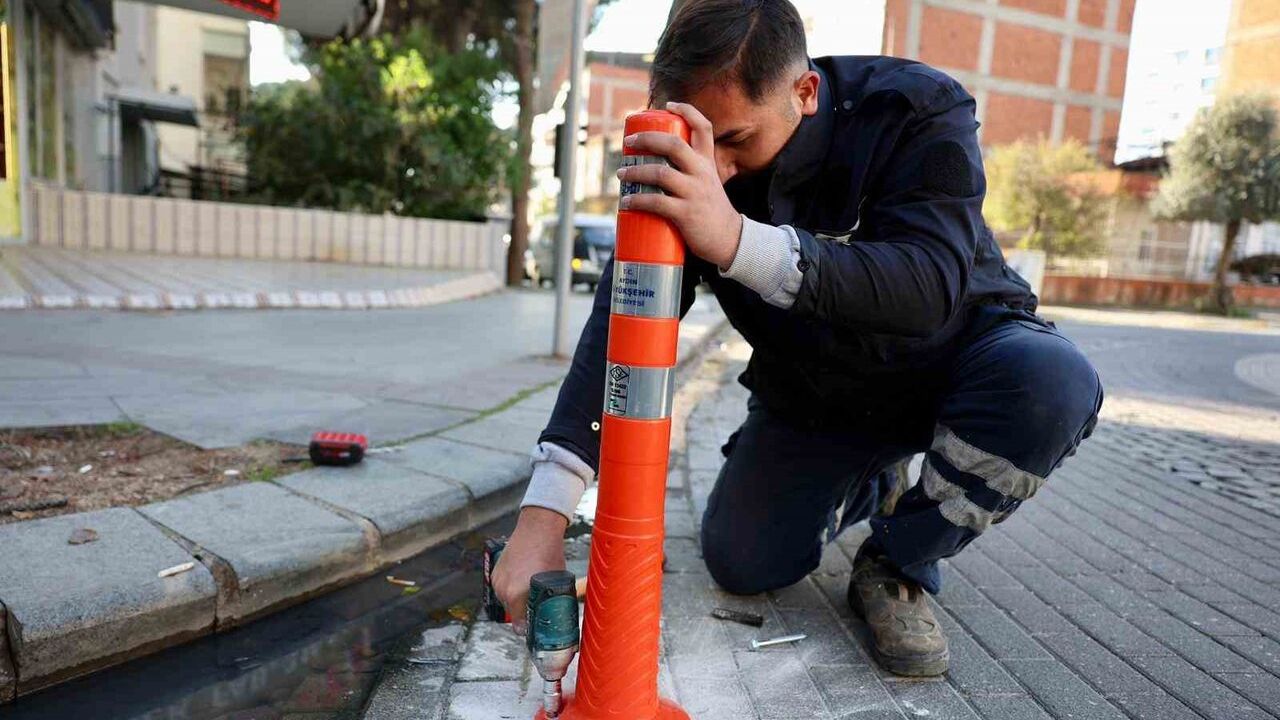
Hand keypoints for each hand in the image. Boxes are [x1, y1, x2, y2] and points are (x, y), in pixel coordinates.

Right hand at [491, 506, 567, 634]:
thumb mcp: (556, 582)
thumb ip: (551, 601)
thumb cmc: (550, 553)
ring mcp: (497, 581)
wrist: (537, 528)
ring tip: (530, 594)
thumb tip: (556, 615)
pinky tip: (522, 583)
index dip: (530, 630)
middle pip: (513, 614)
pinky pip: (501, 589)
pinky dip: (510, 590)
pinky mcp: (494, 573)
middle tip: (538, 611)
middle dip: (525, 614)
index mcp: (517, 595)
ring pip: (506, 601)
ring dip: (517, 602)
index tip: (537, 630)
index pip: (520, 626)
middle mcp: (504, 590)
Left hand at [617, 102, 742, 270]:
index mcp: (708, 162)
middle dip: (647, 139)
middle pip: (673, 144)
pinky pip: (656, 202)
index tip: (668, 105)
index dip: (686, 110)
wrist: (730, 240)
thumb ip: (690, 172)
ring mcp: (694, 192)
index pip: (703, 127)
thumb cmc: (711, 211)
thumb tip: (656, 168)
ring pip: (660, 173)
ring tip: (621, 174)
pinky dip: (637, 201)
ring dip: (635, 172)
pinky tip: (626, 203)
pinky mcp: (686, 213)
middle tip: (629, 142)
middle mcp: (702, 173)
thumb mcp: (708, 183)